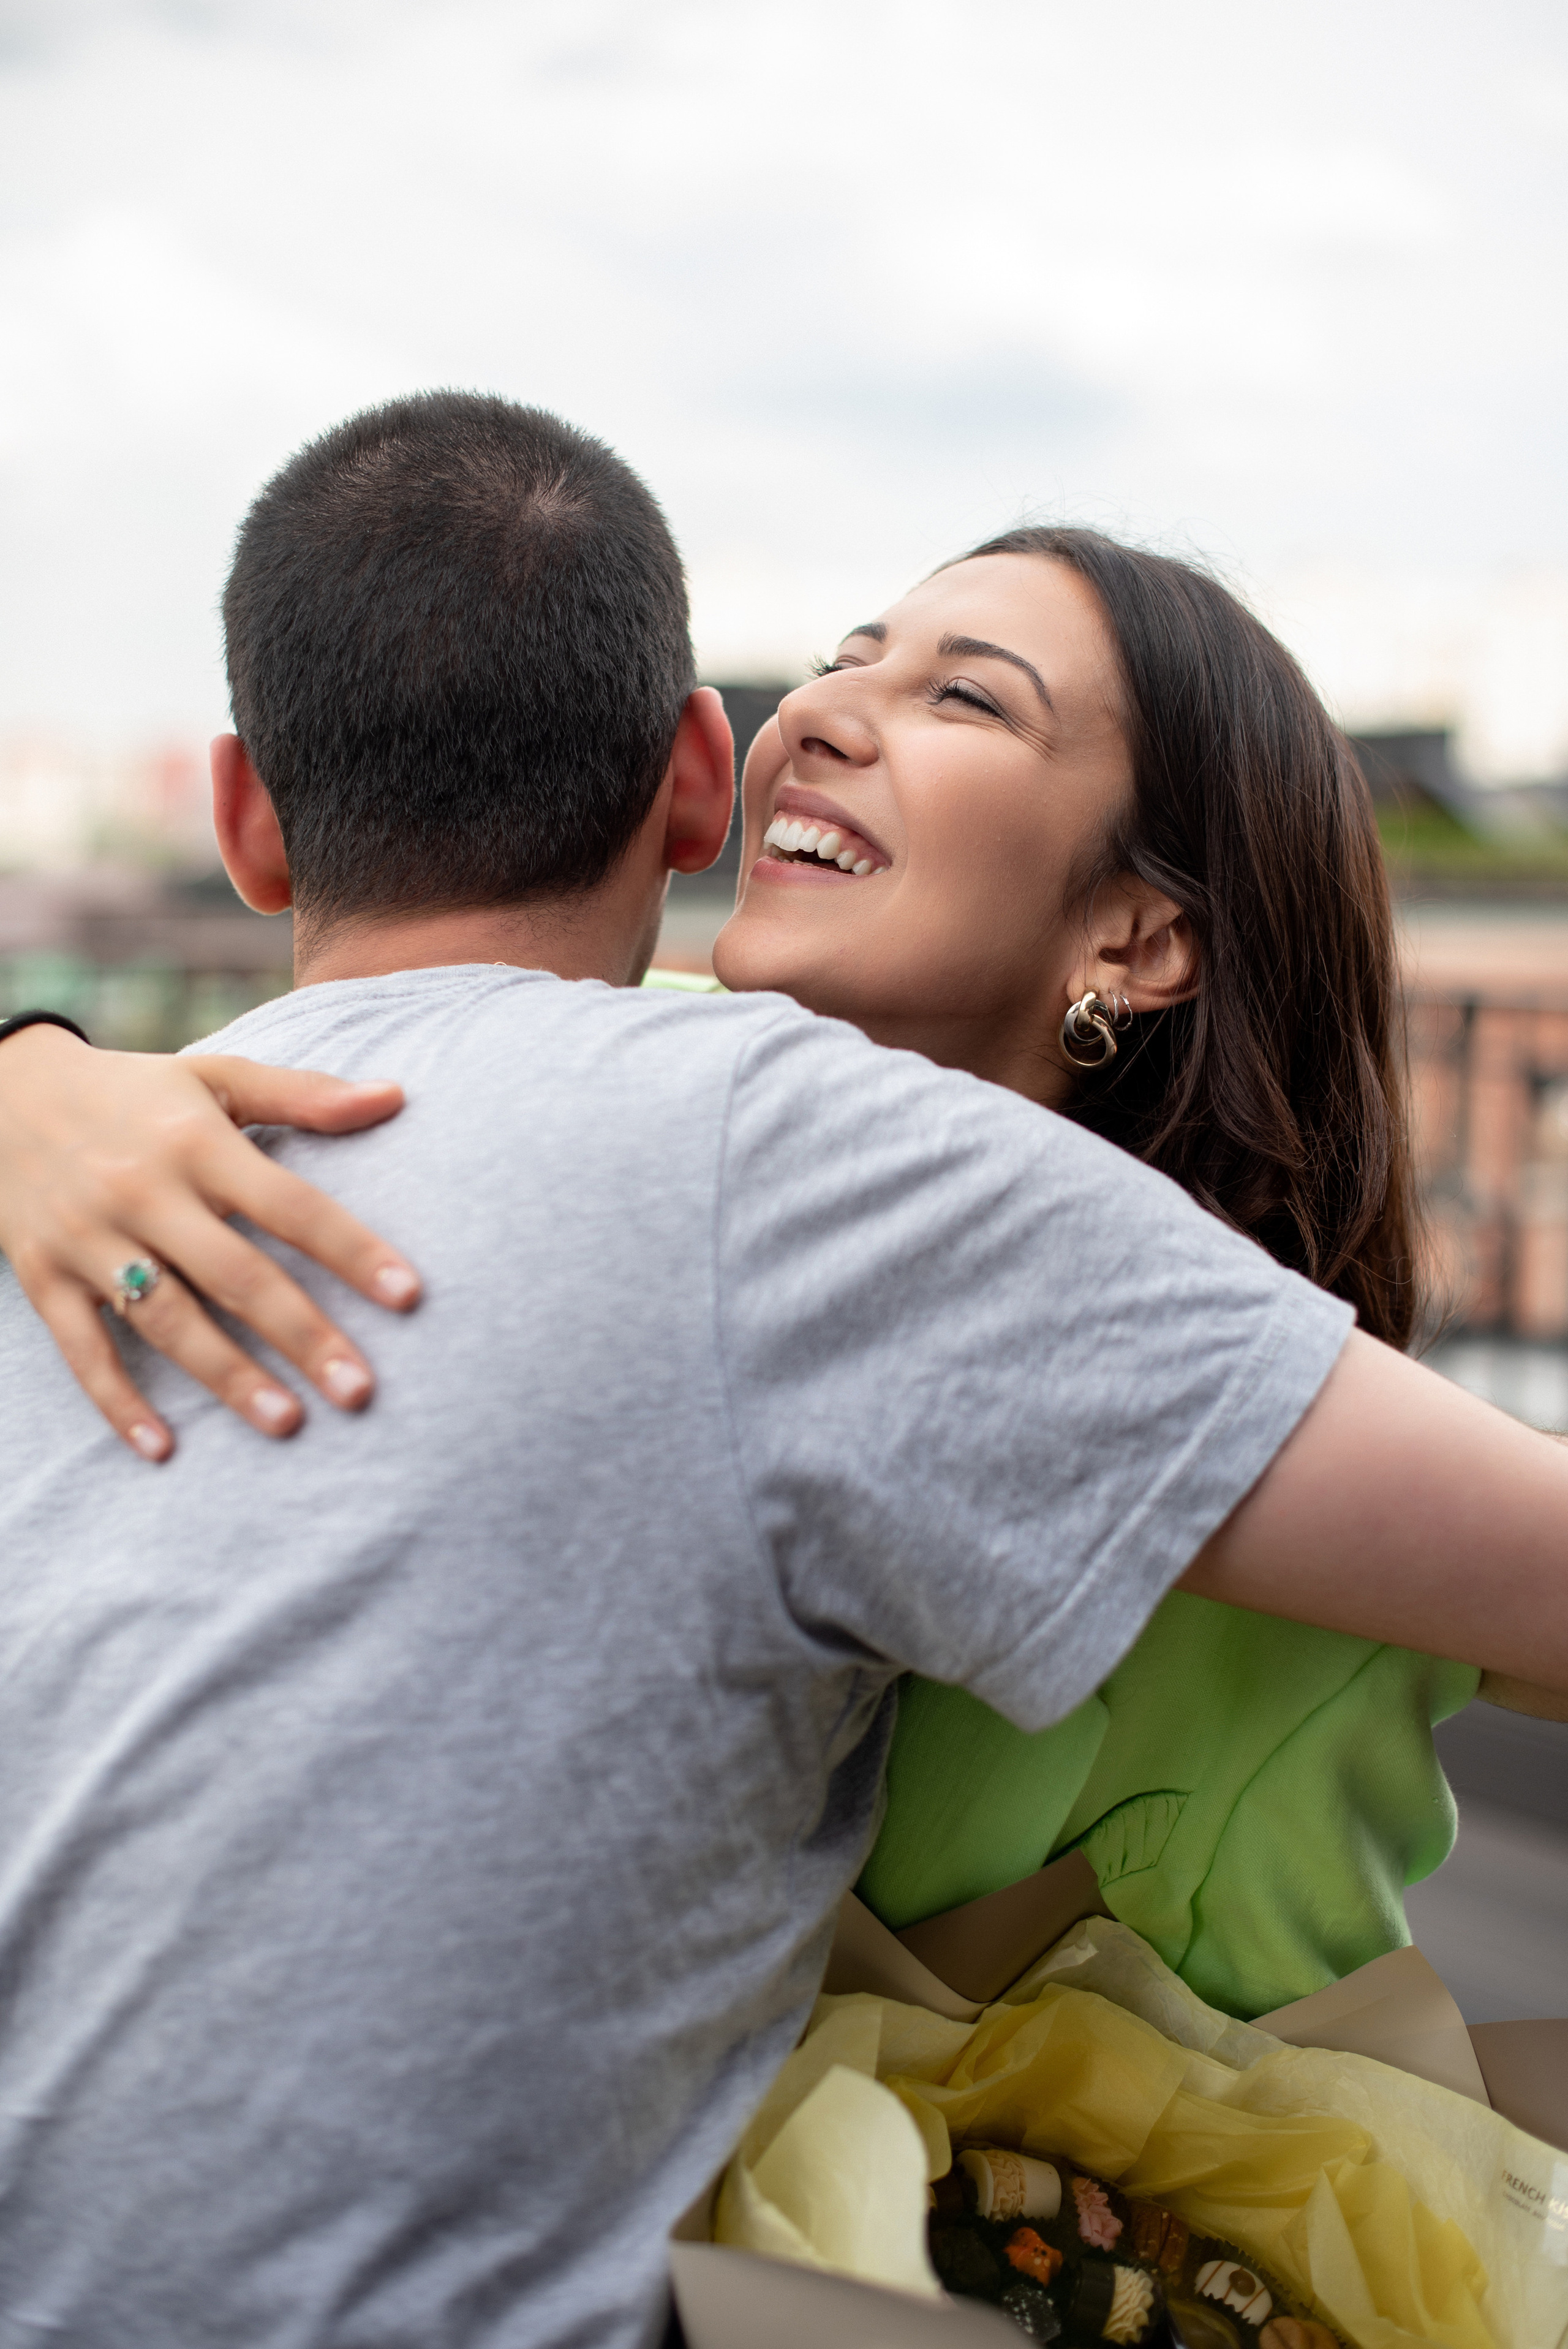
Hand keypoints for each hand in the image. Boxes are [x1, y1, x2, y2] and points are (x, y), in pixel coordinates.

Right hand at [0, 1024, 420, 1460]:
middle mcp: (144, 1192)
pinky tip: (163, 1448)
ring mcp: (89, 1237)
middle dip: (301, 1334)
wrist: (1, 1091)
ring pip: (165, 1319)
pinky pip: (82, 1348)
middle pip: (234, 1274)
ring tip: (288, 1423)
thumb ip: (305, 1093)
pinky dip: (117, 1401)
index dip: (351, 1250)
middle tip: (361, 1390)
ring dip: (226, 1375)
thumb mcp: (215, 1077)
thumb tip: (396, 1097)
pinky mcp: (45, 1275)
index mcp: (196, 1142)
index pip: (289, 1204)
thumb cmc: (135, 1092)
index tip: (408, 1296)